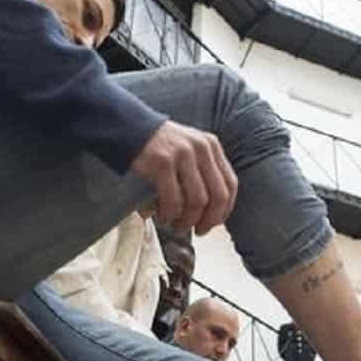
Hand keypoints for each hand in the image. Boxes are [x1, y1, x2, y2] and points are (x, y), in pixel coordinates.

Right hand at [130, 120, 237, 234]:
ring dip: (188, 220)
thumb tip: (212, 213)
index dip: (225, 209)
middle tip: (199, 231)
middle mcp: (201, 148)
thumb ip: (203, 173)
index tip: (214, 223)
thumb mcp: (189, 149)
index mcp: (211, 146)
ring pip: (197, 201)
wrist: (130, 129)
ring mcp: (183, 154)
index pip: (230, 184)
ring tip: (176, 225)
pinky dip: (170, 214)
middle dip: (209, 220)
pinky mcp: (163, 162)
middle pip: (218, 196)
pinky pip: (173, 199)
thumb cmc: (160, 147)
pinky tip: (162, 217)